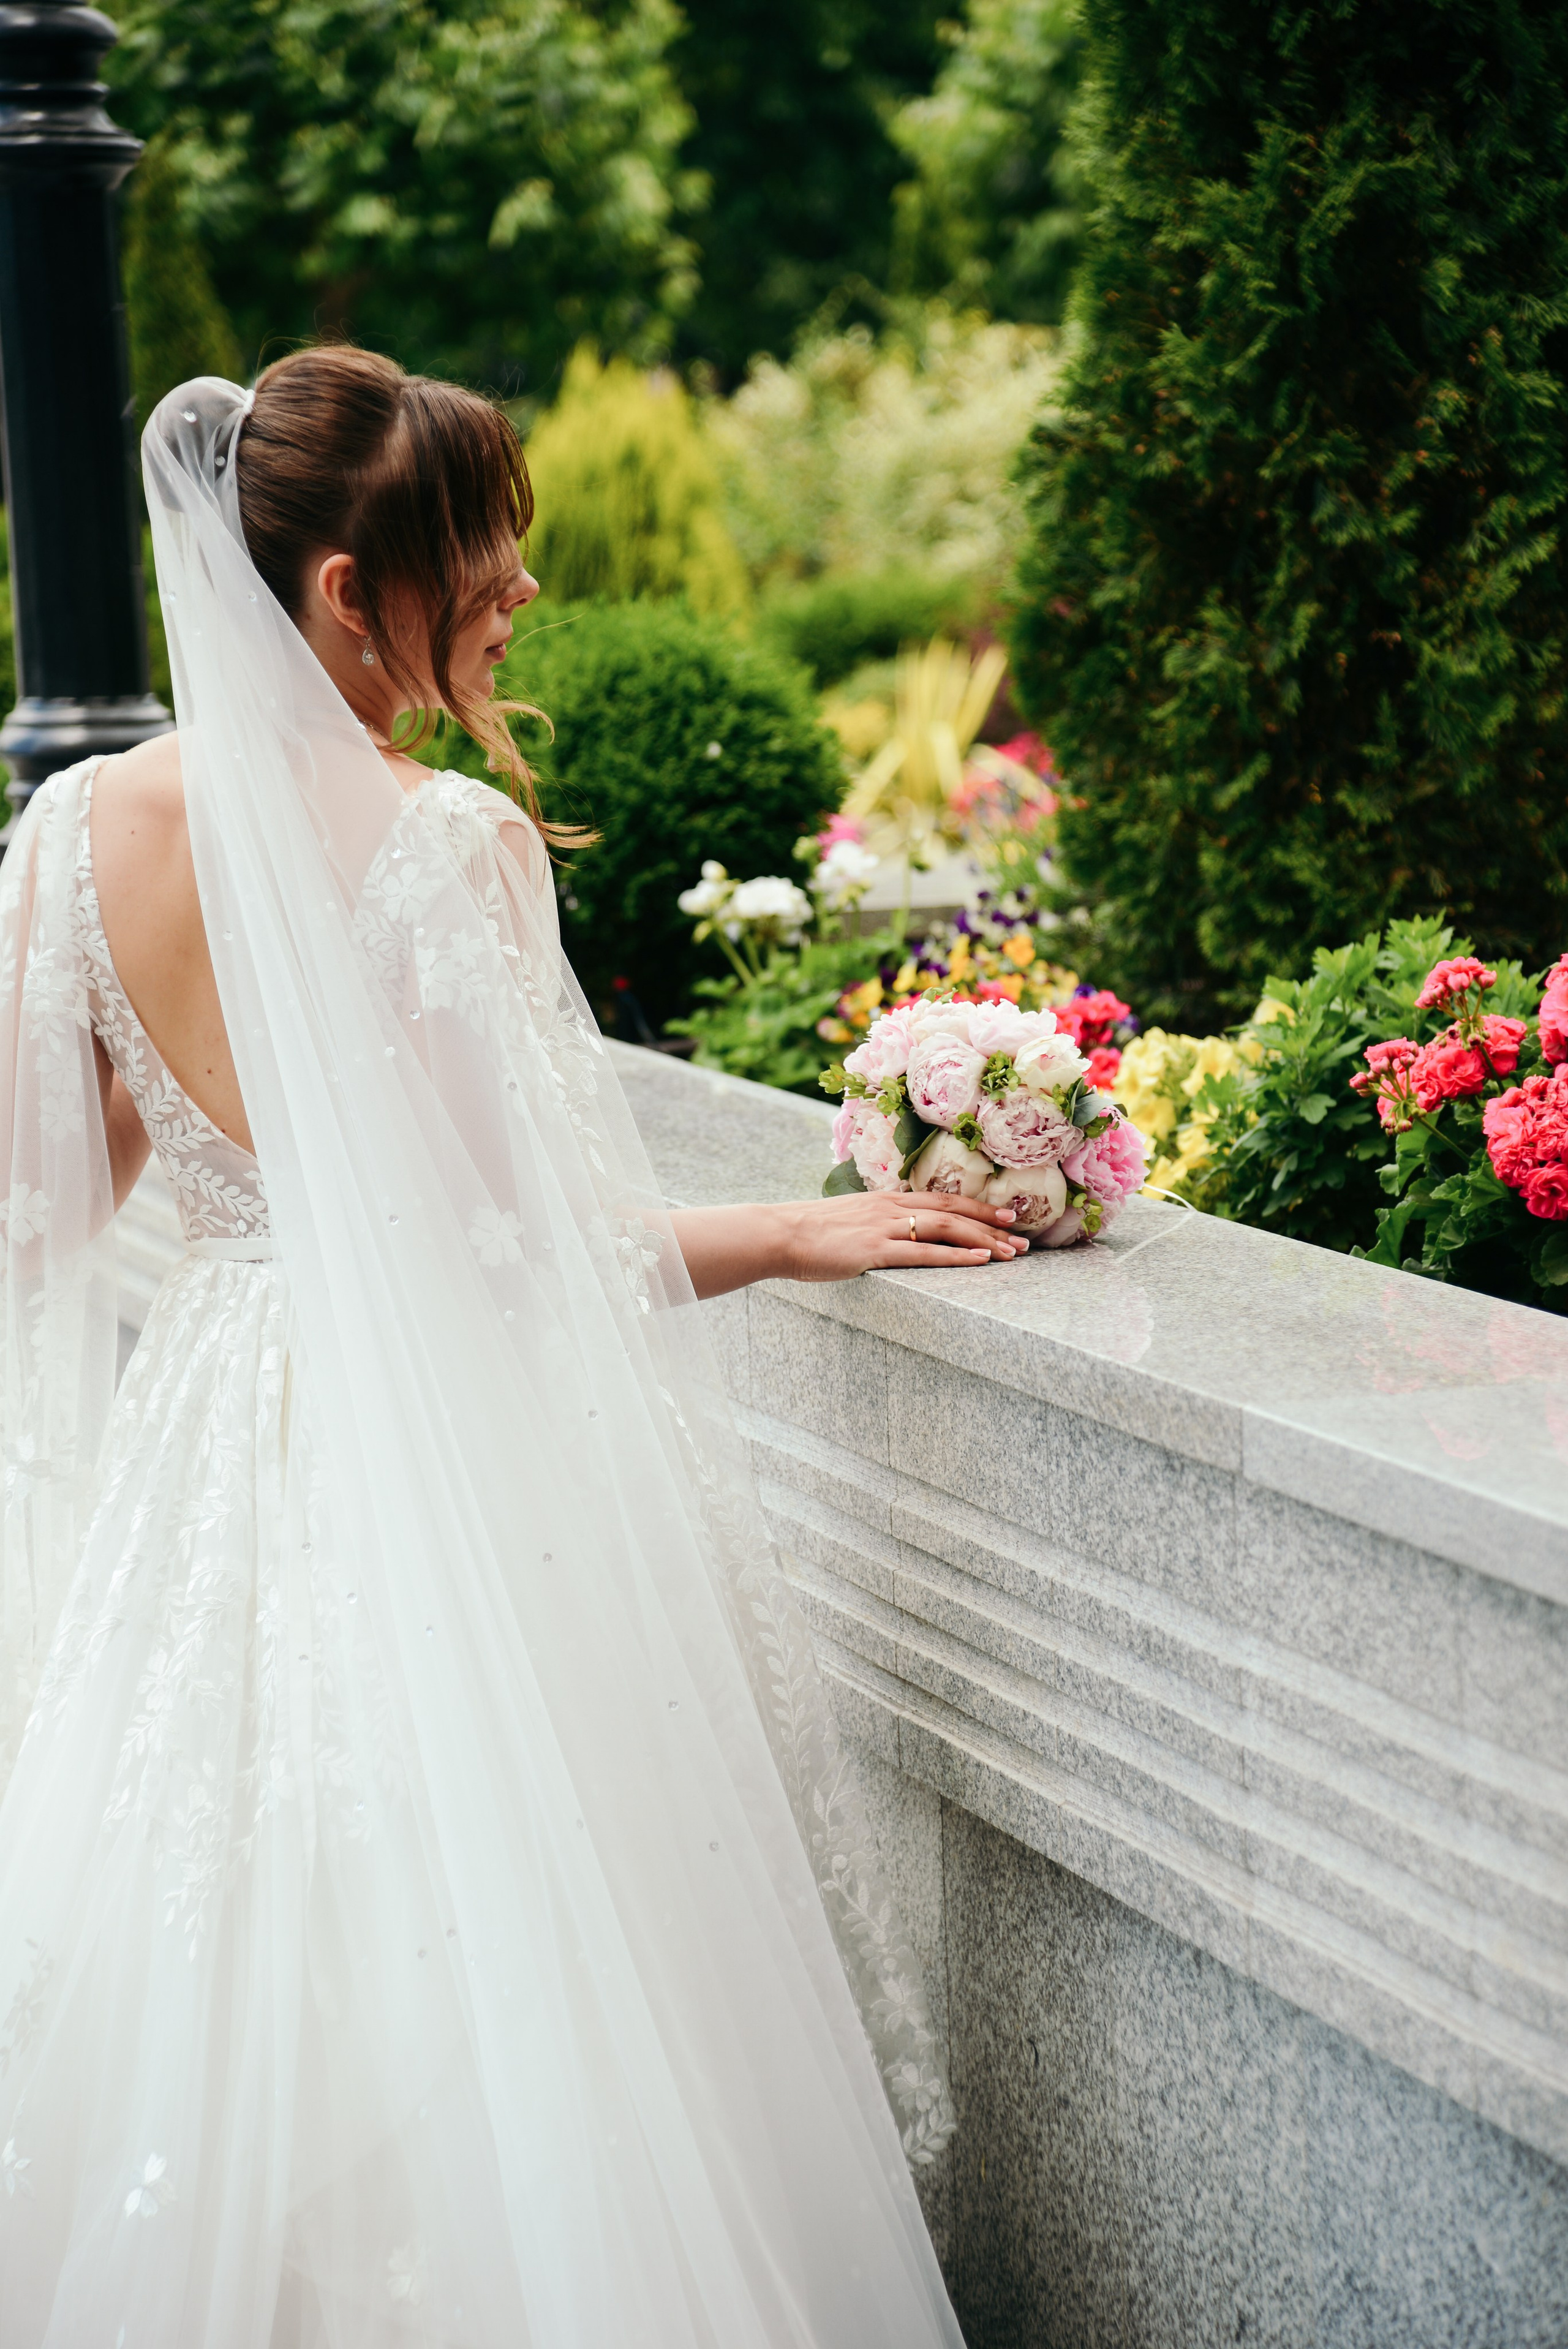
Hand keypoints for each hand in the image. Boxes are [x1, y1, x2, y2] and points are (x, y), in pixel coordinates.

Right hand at [776, 1192, 1025, 1282]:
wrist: (779, 1233)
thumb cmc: (809, 1231)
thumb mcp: (850, 1218)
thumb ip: (876, 1222)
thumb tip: (896, 1232)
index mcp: (887, 1200)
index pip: (943, 1200)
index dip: (978, 1208)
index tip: (1006, 1217)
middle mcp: (891, 1208)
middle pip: (953, 1212)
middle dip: (992, 1225)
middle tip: (1024, 1238)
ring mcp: (884, 1228)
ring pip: (946, 1230)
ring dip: (984, 1241)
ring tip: (1012, 1253)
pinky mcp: (874, 1250)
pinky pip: (924, 1253)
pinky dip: (956, 1257)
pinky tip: (980, 1261)